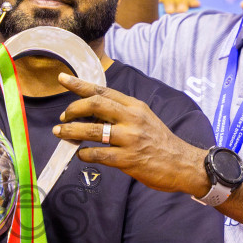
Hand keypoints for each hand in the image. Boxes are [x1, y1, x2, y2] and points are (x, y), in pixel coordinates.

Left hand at [53, 73, 203, 194]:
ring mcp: (130, 139)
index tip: (62, 79)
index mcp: (134, 106)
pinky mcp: (128, 160)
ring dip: (71, 131)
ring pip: (93, 130)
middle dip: (73, 109)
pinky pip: (99, 154)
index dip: (79, 84)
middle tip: (63, 117)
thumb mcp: (144, 119)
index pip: (103, 91)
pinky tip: (81, 154)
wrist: (183, 164)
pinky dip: (85, 154)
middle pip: (95, 104)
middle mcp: (132, 119)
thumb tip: (89, 112)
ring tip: (60, 133)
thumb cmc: (159, 142)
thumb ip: (120, 113)